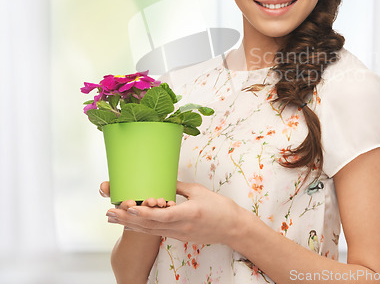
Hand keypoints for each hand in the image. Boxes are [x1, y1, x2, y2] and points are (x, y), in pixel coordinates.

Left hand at [104, 181, 243, 245]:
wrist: (232, 227)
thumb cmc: (219, 207)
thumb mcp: (199, 191)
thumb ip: (179, 187)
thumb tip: (163, 181)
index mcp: (188, 213)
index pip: (162, 216)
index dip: (144, 213)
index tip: (128, 208)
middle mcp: (181, 226)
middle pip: (150, 225)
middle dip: (127, 219)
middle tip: (109, 212)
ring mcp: (179, 233)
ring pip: (150, 230)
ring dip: (130, 224)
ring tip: (112, 218)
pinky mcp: (179, 236)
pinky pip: (157, 232)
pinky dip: (142, 227)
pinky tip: (130, 224)